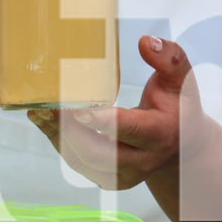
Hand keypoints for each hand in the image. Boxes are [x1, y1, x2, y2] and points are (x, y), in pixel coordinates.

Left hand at [28, 35, 201, 190]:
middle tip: (46, 106)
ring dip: (58, 136)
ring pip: (82, 161)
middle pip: (99, 152)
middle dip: (69, 130)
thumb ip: (169, 58)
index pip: (131, 129)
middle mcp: (142, 161)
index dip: (104, 121)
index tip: (78, 109)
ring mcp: (124, 176)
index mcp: (160, 134)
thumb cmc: (179, 106)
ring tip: (38, 111)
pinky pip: (78, 162)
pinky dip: (60, 142)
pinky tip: (45, 122)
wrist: (181, 146)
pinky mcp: (108, 180)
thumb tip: (145, 41)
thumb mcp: (182, 80)